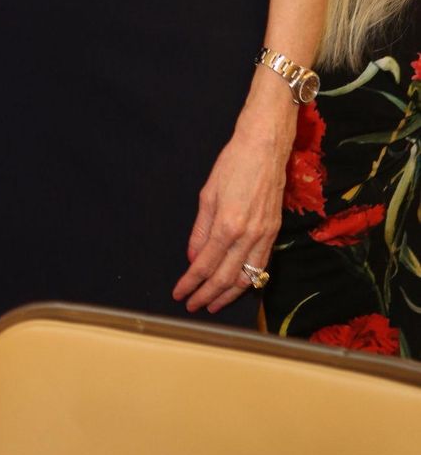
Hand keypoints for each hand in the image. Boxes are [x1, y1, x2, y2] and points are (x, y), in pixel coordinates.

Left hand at [172, 87, 293, 312]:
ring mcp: (264, 236)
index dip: (190, 282)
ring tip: (213, 305)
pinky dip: (248, 281)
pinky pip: (262, 265)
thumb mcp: (208, 194)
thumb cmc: (233, 164)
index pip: (204, 264)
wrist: (265, 148)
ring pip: (246, 277)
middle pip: (224, 277)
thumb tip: (193, 258)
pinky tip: (238, 286)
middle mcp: (248, 236)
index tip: (179, 292)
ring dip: (227, 295)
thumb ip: (201, 230)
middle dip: (206, 295)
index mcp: (227, 225)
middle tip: (192, 306)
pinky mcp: (275, 232)